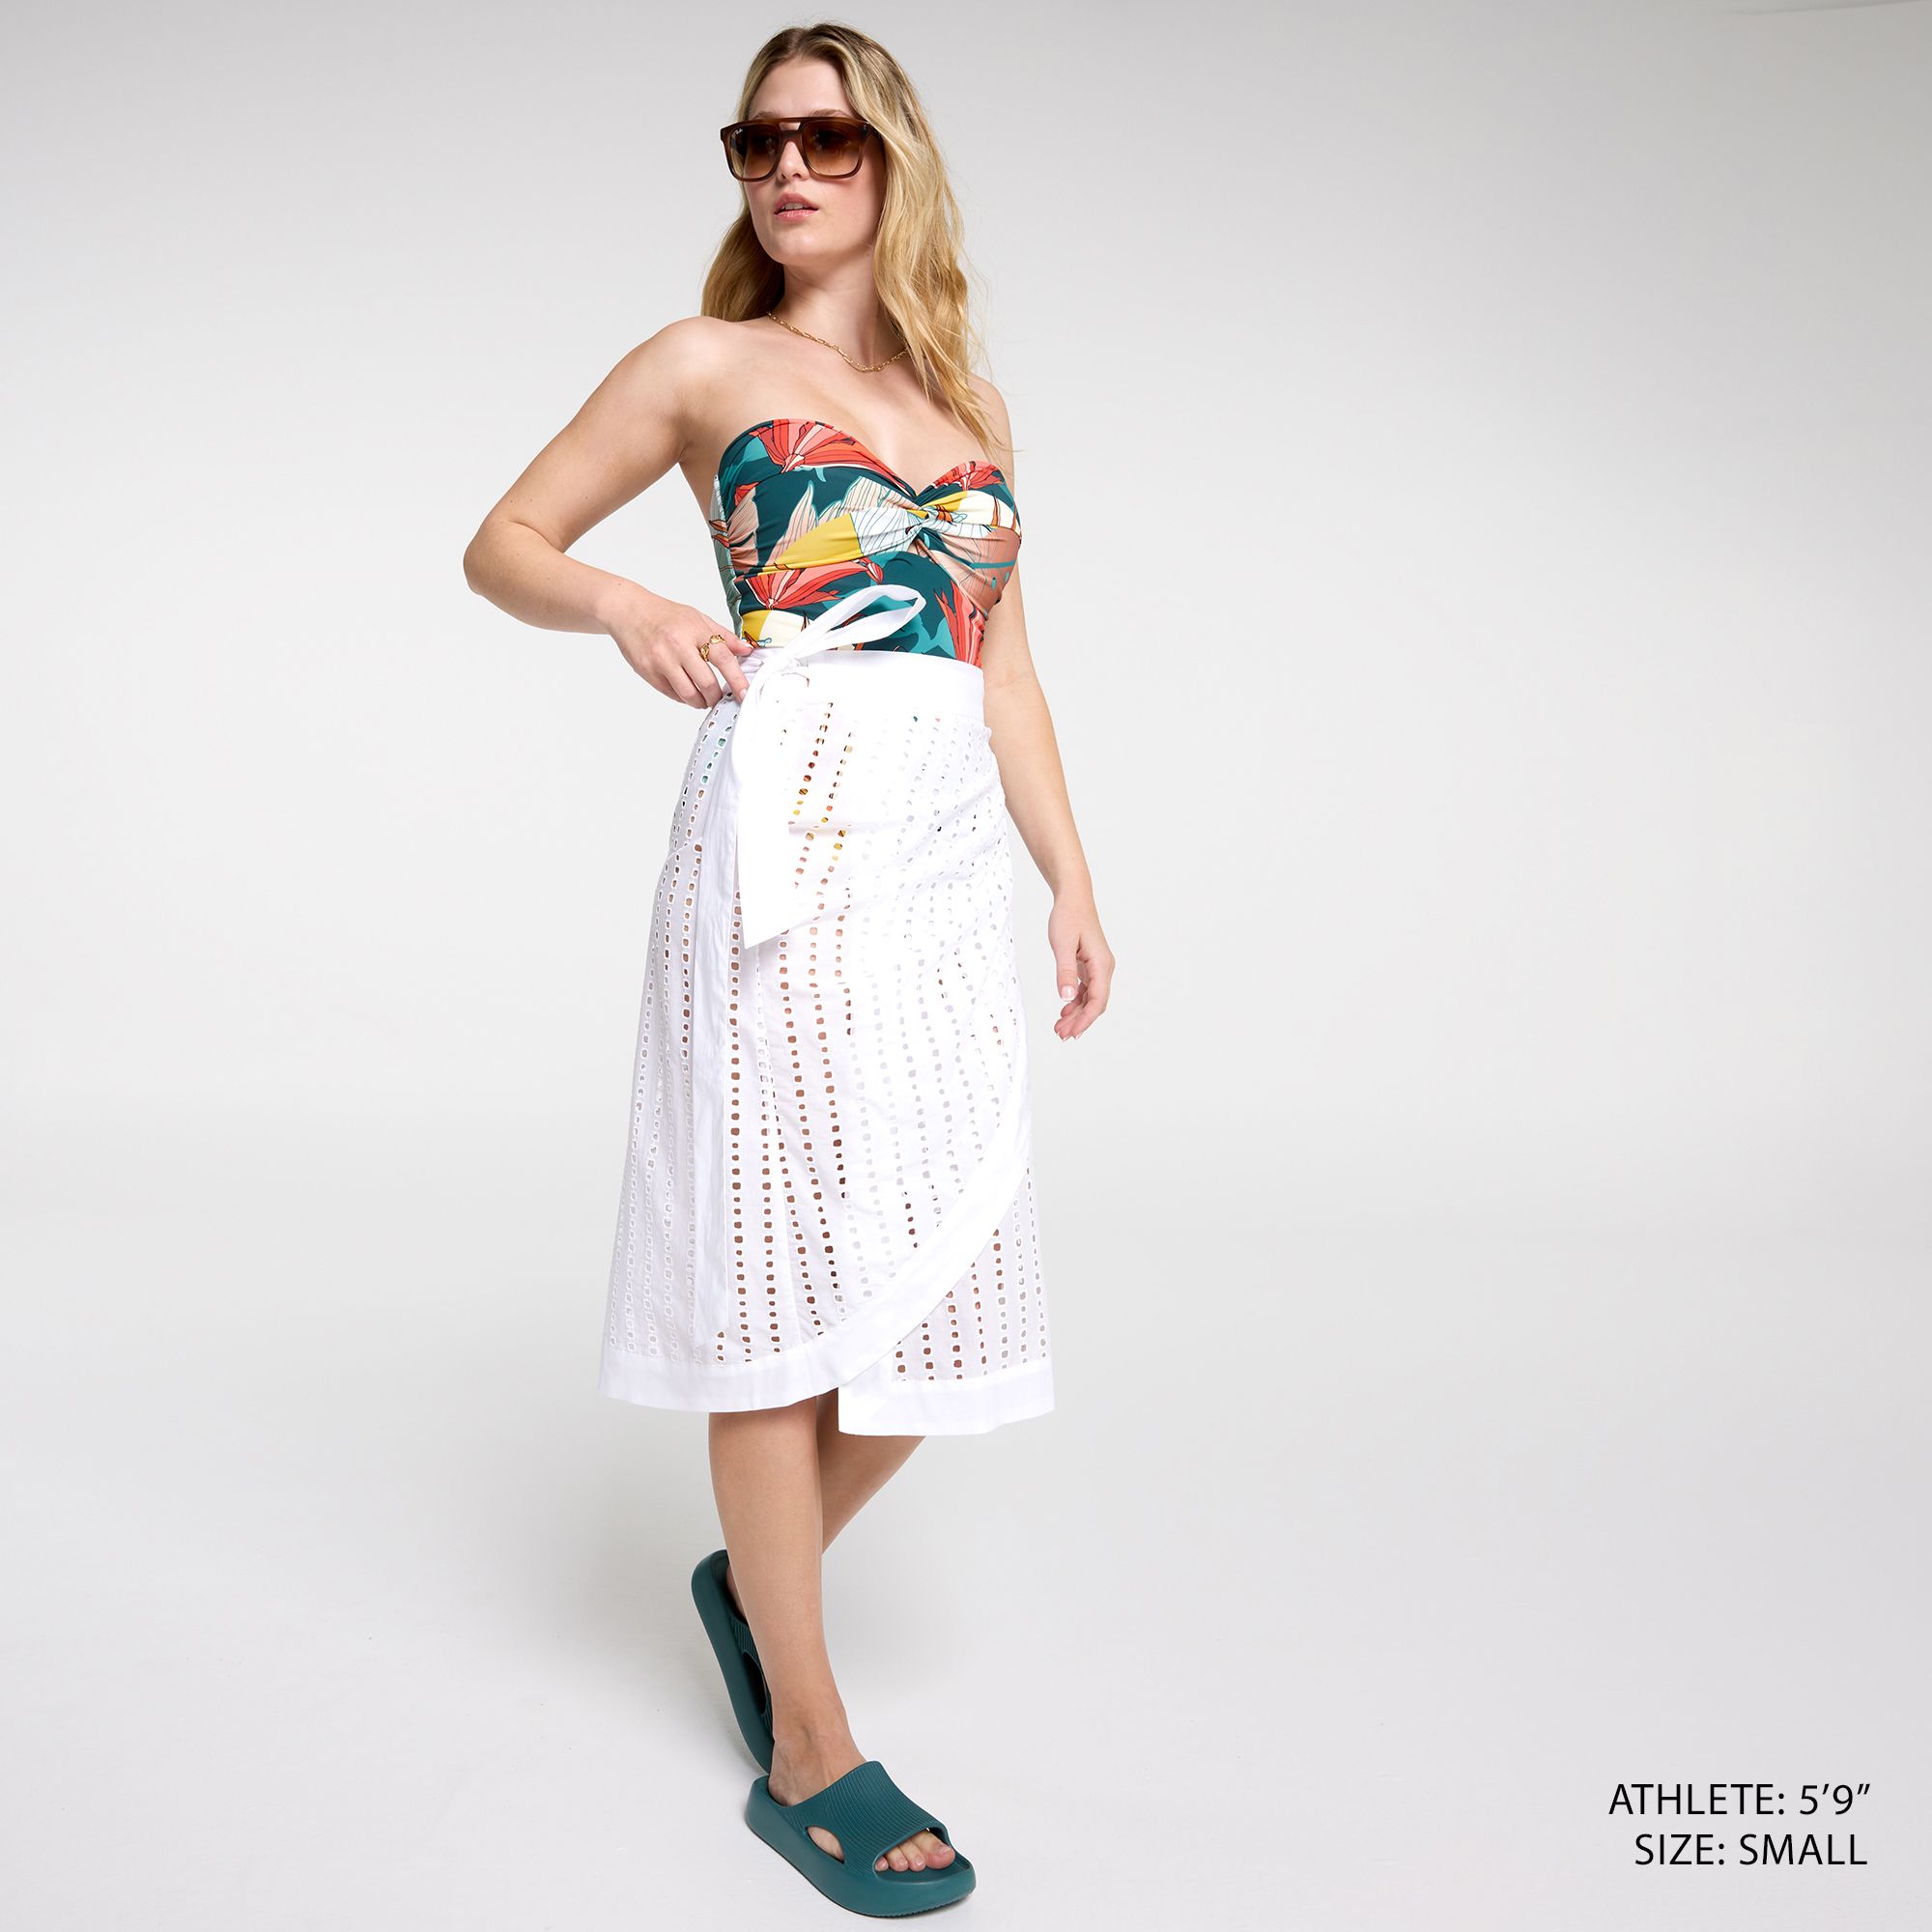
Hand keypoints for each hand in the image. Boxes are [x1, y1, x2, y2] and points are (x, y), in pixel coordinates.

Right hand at [605, 585, 754, 705]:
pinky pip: (671, 694)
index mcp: (694, 630)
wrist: (629, 612)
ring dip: (700, 702)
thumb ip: (722, 636)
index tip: (745, 694)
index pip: (723, 658)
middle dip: (716, 696)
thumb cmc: (665, 615)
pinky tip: (687, 691)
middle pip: (706, 683)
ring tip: (704, 699)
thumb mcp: (697, 618)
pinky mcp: (648, 671)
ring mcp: (661, 660)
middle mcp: (678, 645)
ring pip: (688, 694)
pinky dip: (683, 698)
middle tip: (719, 697)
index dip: (737, 680)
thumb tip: (746, 650)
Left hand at [1048, 895, 1113, 1040]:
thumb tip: (1065, 998)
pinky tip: (1064, 1011)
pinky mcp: (1090, 964)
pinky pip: (1086, 989)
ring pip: (1091, 998)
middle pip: (1096, 1003)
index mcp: (1102, 964)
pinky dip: (1076, 1002)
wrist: (1073, 898)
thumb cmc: (1068, 916)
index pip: (1098, 1000)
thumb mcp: (1062, 944)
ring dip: (1077, 1014)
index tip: (1072, 1032)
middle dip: (1080, 1021)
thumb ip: (1065, 972)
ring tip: (1060, 1027)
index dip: (1085, 1019)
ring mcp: (1098, 967)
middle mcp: (1104, 968)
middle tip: (1061, 1034)